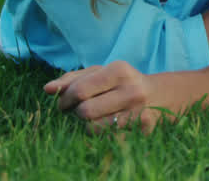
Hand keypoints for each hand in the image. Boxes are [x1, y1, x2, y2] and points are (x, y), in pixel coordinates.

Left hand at [44, 60, 167, 133]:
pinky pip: (108, 139)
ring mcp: (139, 112)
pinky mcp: (144, 130)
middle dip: (77, 113)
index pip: (79, 90)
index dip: (65, 100)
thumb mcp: (100, 73)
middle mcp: (132, 90)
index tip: (64, 104)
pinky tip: (111, 125)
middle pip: (85, 112)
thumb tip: (47, 89)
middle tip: (81, 111)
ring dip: (89, 126)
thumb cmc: (121, 83)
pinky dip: (103, 134)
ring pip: (94, 129)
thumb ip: (72, 79)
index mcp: (119, 70)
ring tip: (97, 118)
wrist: (161, 96)